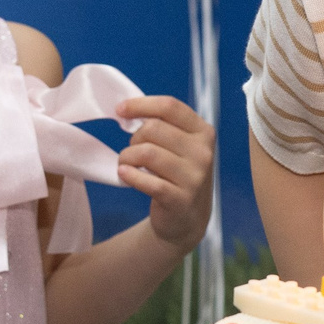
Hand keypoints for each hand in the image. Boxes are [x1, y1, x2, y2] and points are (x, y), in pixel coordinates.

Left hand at [117, 95, 215, 252]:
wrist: (186, 219)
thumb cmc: (176, 175)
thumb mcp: (180, 147)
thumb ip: (162, 126)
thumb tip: (127, 110)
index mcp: (203, 132)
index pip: (170, 107)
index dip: (141, 104)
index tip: (120, 110)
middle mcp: (203, 152)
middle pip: (154, 128)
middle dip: (134, 138)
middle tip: (132, 151)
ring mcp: (194, 177)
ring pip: (147, 153)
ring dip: (127, 157)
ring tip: (125, 164)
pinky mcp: (180, 199)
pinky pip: (147, 181)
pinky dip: (130, 176)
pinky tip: (124, 175)